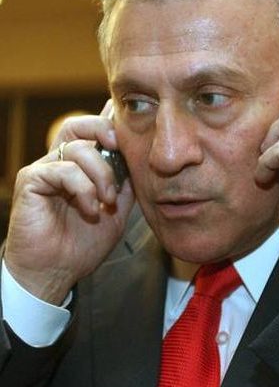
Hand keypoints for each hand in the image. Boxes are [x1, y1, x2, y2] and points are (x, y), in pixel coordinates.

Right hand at [4, 102, 134, 303]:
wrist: (56, 271)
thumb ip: (125, 186)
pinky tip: (90, 211)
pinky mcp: (31, 181)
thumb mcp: (116, 213)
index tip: (128, 114)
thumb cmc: (83, 244)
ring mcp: (45, 170)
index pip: (92, 133)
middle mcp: (60, 163)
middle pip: (79, 125)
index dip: (108, 118)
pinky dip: (84, 189)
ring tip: (106, 202)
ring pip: (78, 148)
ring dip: (102, 175)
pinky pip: (63, 170)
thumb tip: (138, 161)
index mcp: (80, 168)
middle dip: (103, 130)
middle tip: (118, 146)